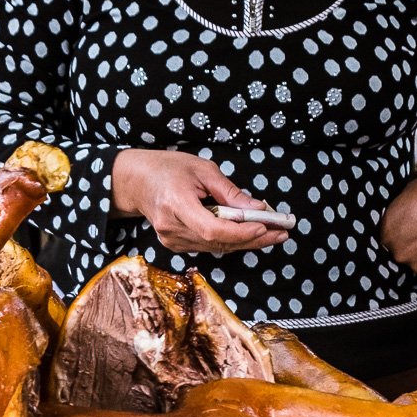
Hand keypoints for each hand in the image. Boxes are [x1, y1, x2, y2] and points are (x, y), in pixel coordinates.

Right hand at [111, 149, 288, 254]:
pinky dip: (231, 240)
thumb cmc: (168, 169)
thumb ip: (230, 192)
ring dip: (246, 241)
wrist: (136, 182)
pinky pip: (209, 246)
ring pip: (217, 247)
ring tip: (271, 233)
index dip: (240, 232)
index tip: (264, 226)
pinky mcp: (176, 246)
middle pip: (218, 242)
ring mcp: (172, 241)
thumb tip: (257, 208)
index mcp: (175, 203)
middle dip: (252, 239)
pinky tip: (249, 234)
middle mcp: (171, 228)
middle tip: (280, 233)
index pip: (211, 228)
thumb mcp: (202, 170)